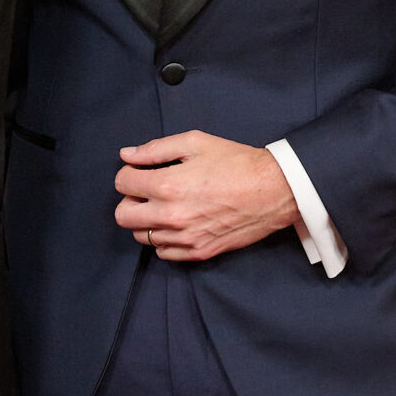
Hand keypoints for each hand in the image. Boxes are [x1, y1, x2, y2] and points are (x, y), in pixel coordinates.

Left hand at [114, 131, 299, 260]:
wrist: (273, 190)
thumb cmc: (236, 162)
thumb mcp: (195, 142)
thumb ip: (155, 149)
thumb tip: (126, 154)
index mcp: (168, 185)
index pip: (122, 183)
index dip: (129, 172)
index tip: (140, 170)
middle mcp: (172, 216)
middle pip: (123, 216)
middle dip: (129, 199)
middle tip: (147, 190)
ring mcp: (185, 238)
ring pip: (141, 236)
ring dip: (146, 220)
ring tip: (165, 205)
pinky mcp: (199, 252)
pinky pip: (163, 253)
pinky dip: (163, 238)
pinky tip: (176, 222)